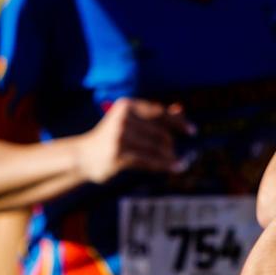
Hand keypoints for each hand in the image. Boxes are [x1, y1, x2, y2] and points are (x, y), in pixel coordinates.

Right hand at [77, 98, 194, 183]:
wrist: (83, 156)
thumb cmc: (111, 137)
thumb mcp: (130, 121)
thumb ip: (153, 115)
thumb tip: (181, 109)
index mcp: (127, 106)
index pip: (159, 113)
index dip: (178, 122)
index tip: (192, 131)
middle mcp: (123, 119)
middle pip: (160, 132)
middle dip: (170, 145)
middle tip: (175, 153)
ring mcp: (120, 137)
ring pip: (156, 148)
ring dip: (170, 157)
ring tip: (177, 162)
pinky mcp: (119, 155)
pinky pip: (149, 161)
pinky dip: (164, 165)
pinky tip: (173, 168)